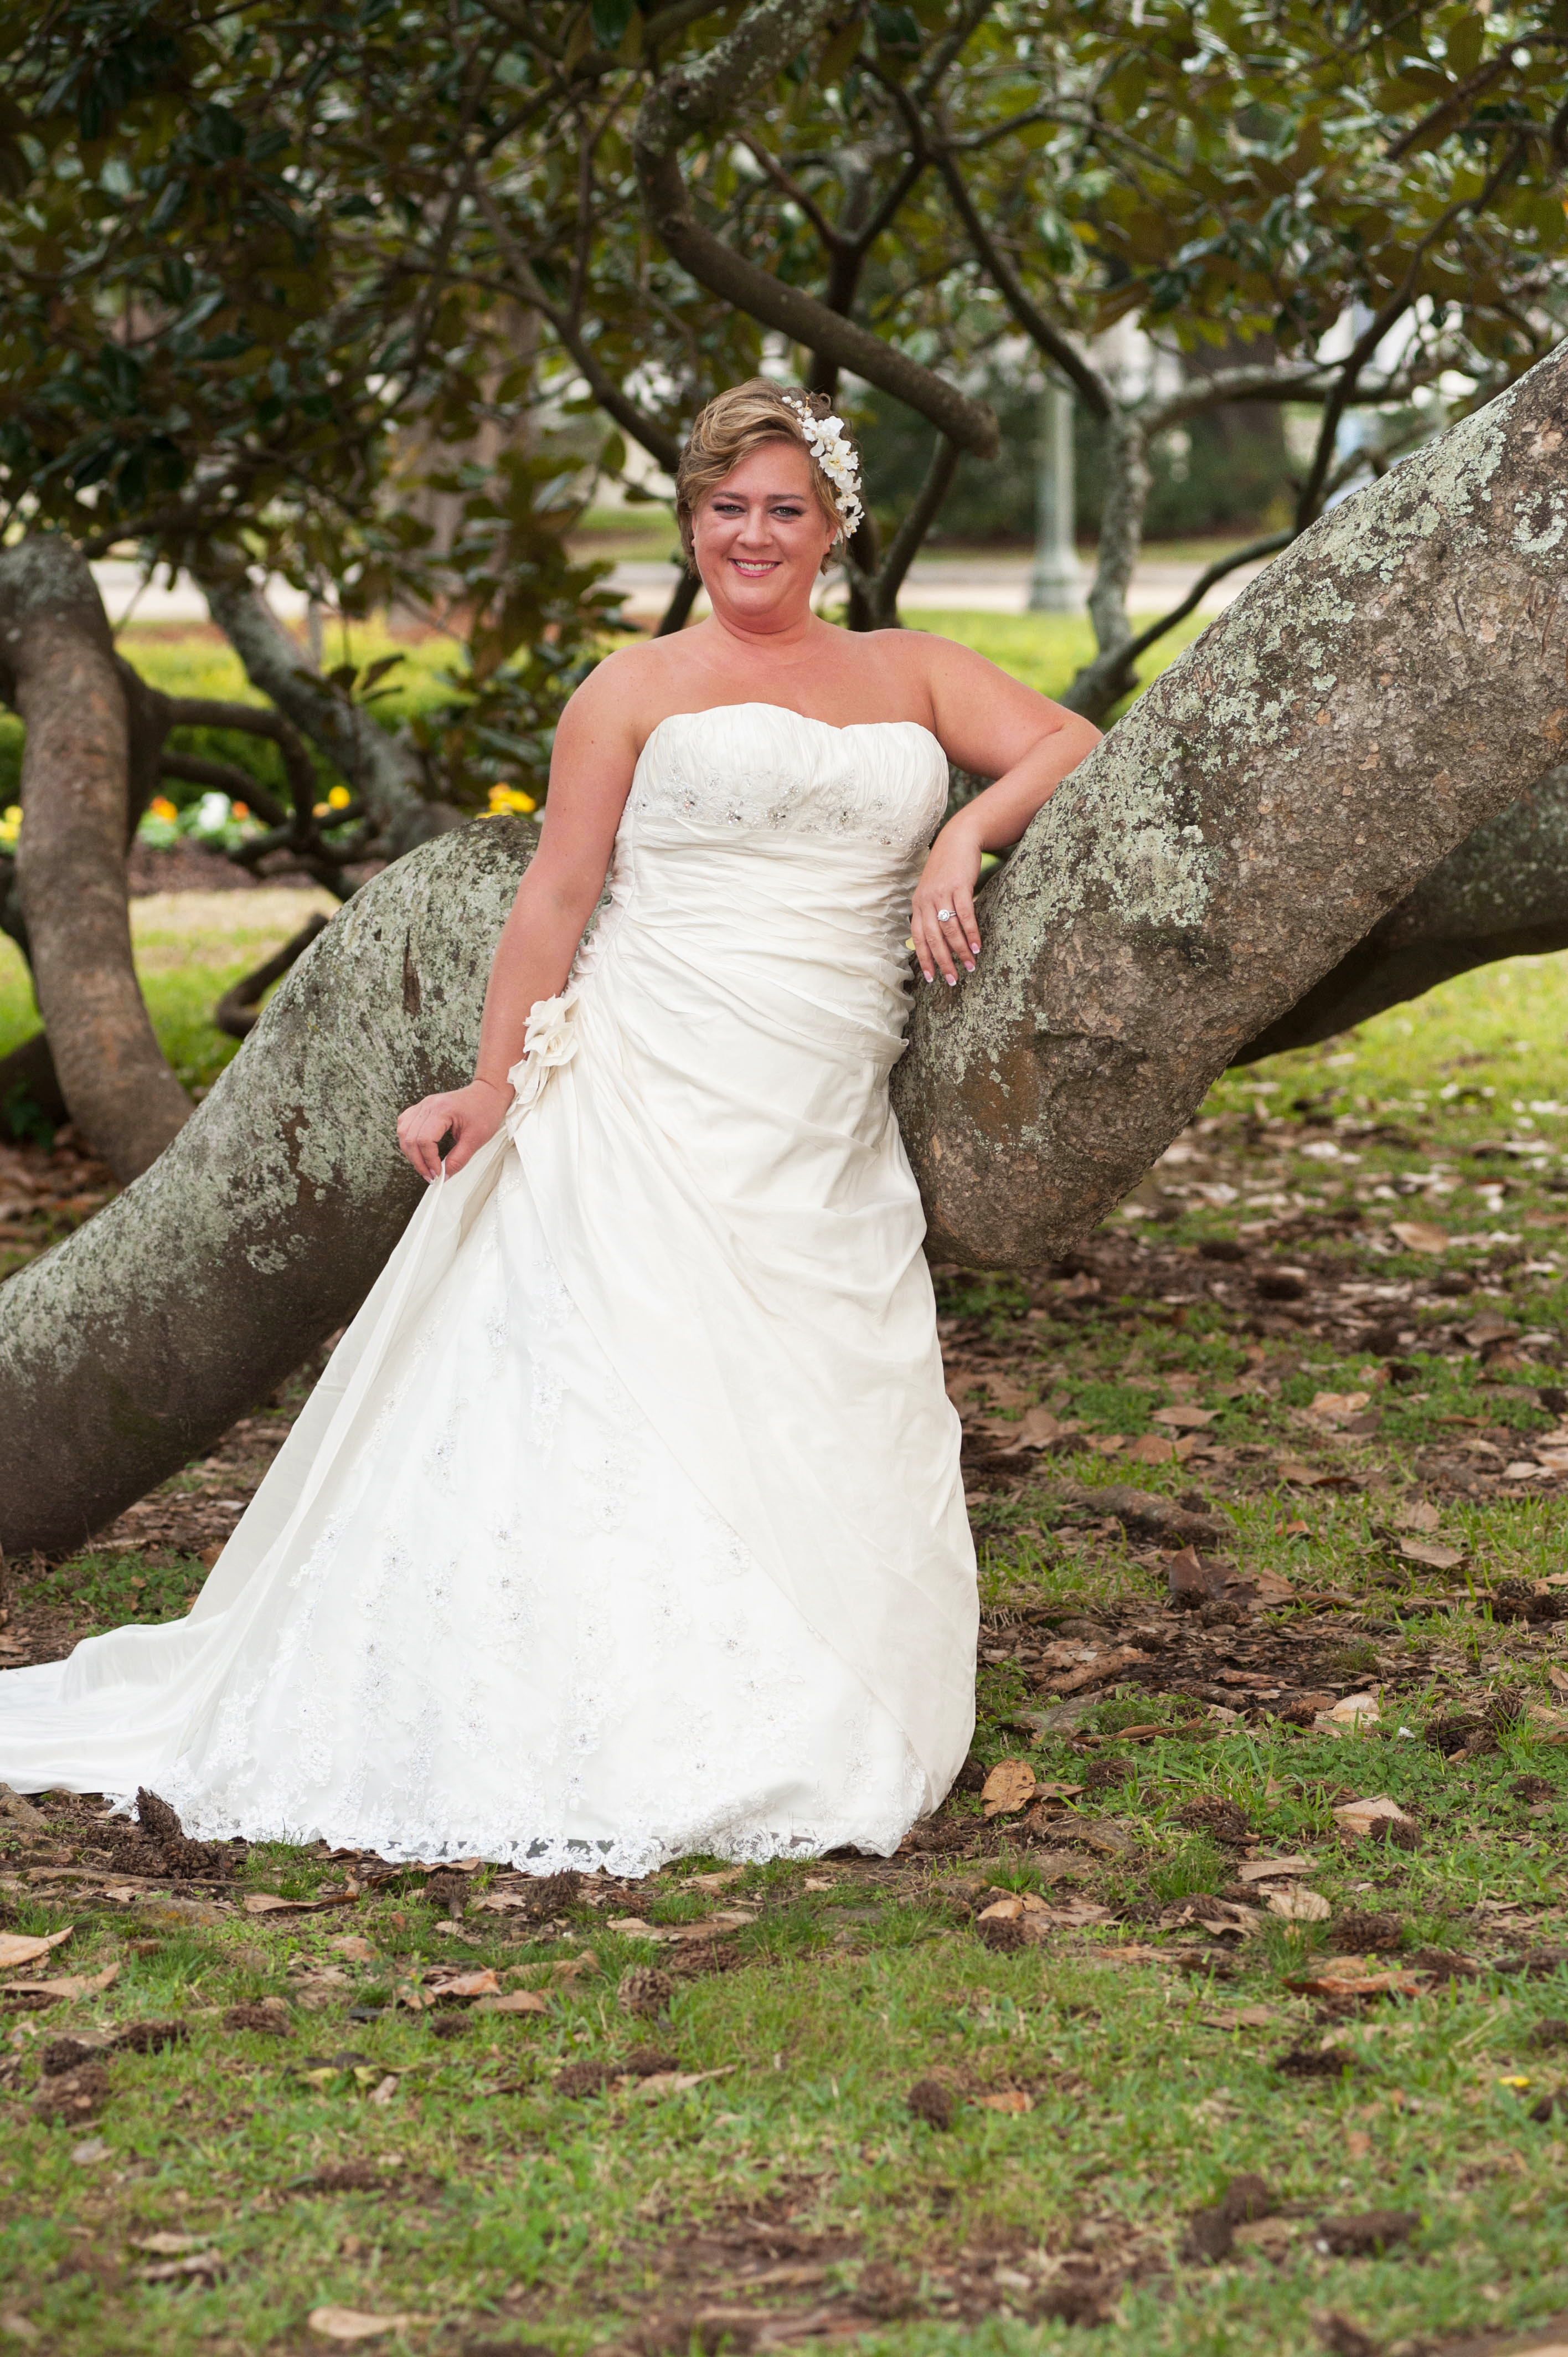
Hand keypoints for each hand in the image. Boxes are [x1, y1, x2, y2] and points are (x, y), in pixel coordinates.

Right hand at [396, 1078, 511, 1181]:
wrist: (488, 1093)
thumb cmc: (485, 1111)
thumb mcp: (476, 1139)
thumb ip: (459, 1159)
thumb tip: (445, 1175)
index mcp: (442, 1110)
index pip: (425, 1140)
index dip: (429, 1160)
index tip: (438, 1173)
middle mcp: (429, 1105)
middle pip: (410, 1138)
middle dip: (418, 1161)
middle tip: (430, 1175)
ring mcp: (424, 1104)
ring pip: (403, 1132)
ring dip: (410, 1152)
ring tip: (424, 1166)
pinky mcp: (423, 1107)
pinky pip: (405, 1123)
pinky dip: (407, 1139)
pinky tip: (417, 1149)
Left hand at [911, 819, 983, 984]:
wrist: (957, 840)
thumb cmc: (946, 870)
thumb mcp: (932, 891)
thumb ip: (930, 912)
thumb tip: (935, 939)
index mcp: (918, 905)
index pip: (918, 938)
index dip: (924, 959)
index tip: (931, 978)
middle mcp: (926, 900)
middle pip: (933, 938)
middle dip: (943, 961)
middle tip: (953, 980)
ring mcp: (941, 893)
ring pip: (949, 929)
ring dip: (960, 950)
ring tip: (970, 965)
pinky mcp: (958, 886)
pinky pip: (964, 915)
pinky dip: (971, 933)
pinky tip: (977, 946)